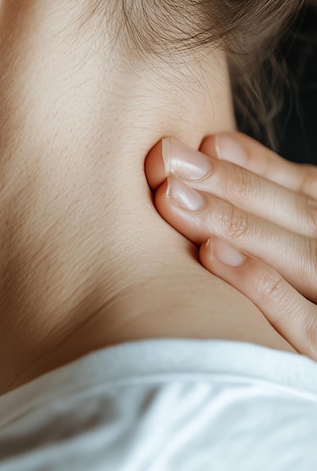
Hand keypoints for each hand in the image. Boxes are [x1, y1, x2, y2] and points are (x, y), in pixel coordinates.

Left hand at [145, 131, 316, 358]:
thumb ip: (271, 207)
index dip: (256, 166)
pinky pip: (305, 326)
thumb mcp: (298, 239)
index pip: (307, 192)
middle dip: (232, 187)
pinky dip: (262, 286)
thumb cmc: (298, 291)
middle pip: (299, 219)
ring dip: (235, 224)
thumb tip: (213, 147)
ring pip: (301, 260)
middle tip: (168, 162)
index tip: (204, 144)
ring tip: (174, 198)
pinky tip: (212, 256)